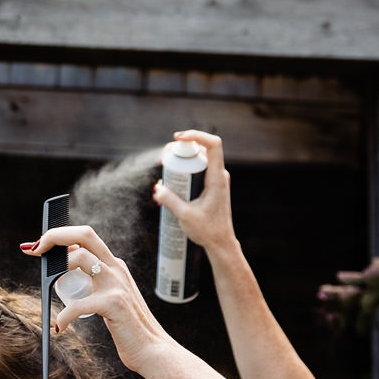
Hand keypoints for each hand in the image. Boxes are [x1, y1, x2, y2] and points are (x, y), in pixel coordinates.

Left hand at [24, 224, 178, 375]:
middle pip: (84, 235)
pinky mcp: (114, 304)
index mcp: (114, 265)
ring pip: (80, 258)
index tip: (37, 245)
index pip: (85, 236)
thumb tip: (63, 271)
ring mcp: (116, 284)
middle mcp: (116, 268)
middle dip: (56, 236)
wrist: (152, 349)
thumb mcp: (109, 296)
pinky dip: (65, 316)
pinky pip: (79, 304)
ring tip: (48, 288)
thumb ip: (94, 281)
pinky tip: (59, 327)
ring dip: (56, 270)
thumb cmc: (127, 326)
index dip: (59, 235)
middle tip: (34, 250)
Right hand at [154, 129, 236, 255]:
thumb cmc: (208, 231)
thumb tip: (157, 188)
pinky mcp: (211, 185)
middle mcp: (218, 174)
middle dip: (180, 149)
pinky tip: (170, 182)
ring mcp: (215, 179)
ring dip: (181, 160)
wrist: (221, 243)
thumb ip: (171, 201)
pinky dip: (184, 170)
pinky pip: (197, 170)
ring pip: (198, 159)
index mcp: (217, 178)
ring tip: (164, 170)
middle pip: (200, 149)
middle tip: (162, 161)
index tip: (177, 138)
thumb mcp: (186, 216)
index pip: (213, 144)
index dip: (196, 135)